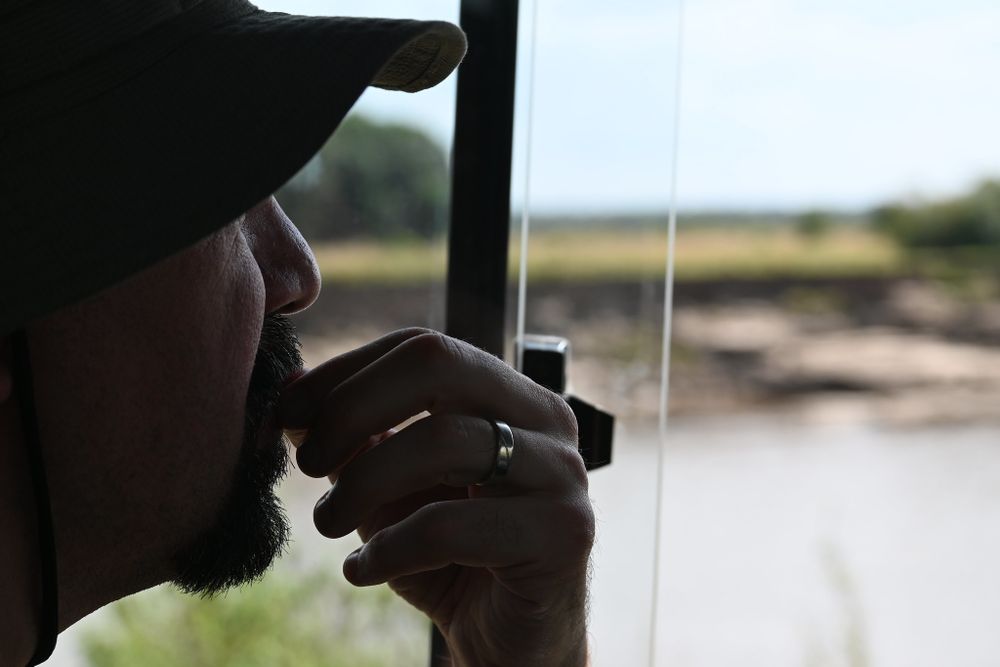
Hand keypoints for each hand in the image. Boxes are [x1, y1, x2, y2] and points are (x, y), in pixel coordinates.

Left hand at [277, 328, 593, 666]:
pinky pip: (450, 525)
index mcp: (508, 393)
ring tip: (328, 523)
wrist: (508, 640)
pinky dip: (388, 547)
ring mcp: (562, 472)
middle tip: (308, 462)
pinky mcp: (563, 533)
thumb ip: (351, 437)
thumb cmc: (448, 555)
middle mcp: (544, 419)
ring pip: (444, 441)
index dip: (345, 370)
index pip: (421, 346)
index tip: (287, 411)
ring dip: (362, 483)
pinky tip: (363, 571)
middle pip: (437, 362)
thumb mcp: (387, 489)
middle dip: (352, 407)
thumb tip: (291, 388)